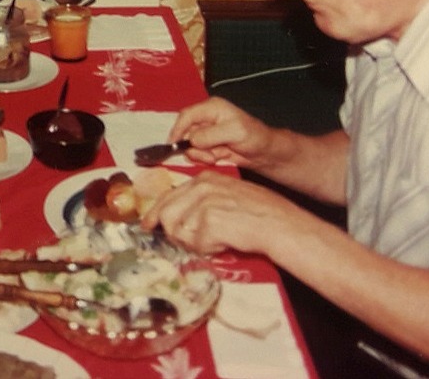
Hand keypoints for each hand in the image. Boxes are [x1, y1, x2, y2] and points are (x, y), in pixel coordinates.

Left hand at [140, 169, 296, 256]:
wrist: (279, 223)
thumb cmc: (261, 213)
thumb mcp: (228, 195)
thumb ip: (202, 202)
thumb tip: (179, 220)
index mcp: (204, 179)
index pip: (169, 195)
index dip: (157, 212)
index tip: (149, 224)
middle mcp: (201, 187)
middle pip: (166, 213)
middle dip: (171, 232)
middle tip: (182, 243)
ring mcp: (203, 203)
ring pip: (177, 230)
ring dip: (191, 242)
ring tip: (212, 243)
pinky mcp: (208, 222)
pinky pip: (195, 244)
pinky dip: (208, 250)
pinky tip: (224, 244)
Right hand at [168, 97, 275, 168]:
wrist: (264, 153)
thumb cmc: (254, 137)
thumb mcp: (234, 132)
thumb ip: (210, 134)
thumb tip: (192, 140)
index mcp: (211, 107)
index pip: (186, 115)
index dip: (178, 129)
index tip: (174, 144)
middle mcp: (205, 118)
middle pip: (185, 132)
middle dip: (195, 147)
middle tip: (210, 156)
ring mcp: (205, 133)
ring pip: (190, 145)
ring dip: (201, 155)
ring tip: (217, 156)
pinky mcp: (207, 145)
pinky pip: (197, 154)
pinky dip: (205, 158)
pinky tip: (218, 158)